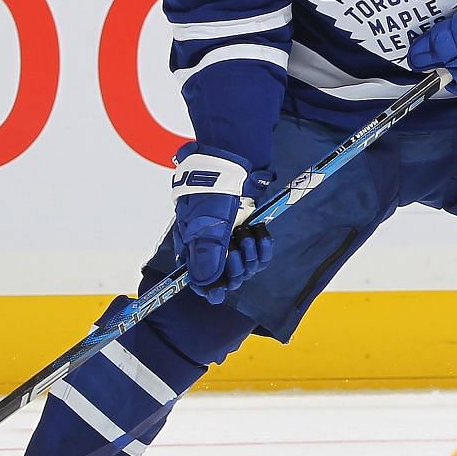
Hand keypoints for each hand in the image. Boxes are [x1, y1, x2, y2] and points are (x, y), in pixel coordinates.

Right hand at [170, 146, 274, 300]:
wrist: (233, 163)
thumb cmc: (211, 192)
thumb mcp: (204, 226)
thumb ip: (206, 257)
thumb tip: (205, 285)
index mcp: (193, 249)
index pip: (200, 282)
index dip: (209, 290)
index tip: (219, 292)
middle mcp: (212, 248)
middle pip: (226, 279)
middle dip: (234, 270)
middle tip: (235, 251)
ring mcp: (232, 241)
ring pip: (245, 268)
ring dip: (249, 257)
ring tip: (246, 236)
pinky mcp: (250, 233)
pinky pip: (260, 256)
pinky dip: (263, 249)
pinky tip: (260, 235)